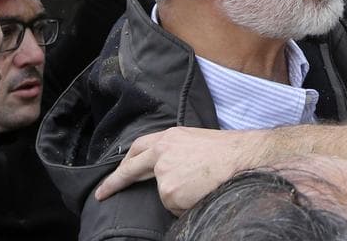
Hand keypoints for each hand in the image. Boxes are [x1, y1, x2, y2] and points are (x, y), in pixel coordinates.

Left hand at [93, 126, 268, 214]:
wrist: (243, 159)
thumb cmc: (229, 152)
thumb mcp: (198, 142)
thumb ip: (178, 153)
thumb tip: (172, 170)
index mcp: (169, 137)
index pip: (138, 148)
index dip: (126, 162)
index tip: (113, 172)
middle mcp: (161, 153)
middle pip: (131, 168)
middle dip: (115, 182)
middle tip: (103, 193)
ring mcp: (163, 173)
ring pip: (164, 195)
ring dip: (180, 197)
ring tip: (204, 186)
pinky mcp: (168, 192)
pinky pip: (175, 208)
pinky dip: (187, 207)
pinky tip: (203, 194)